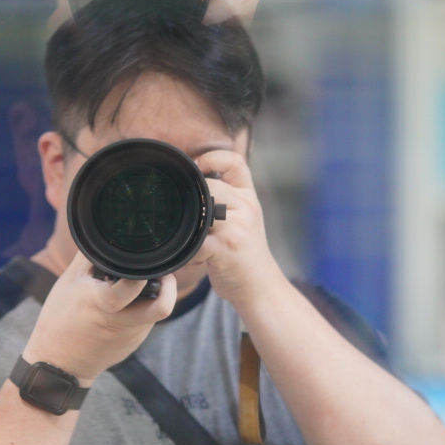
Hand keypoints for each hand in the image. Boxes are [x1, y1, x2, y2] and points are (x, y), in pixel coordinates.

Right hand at [22, 251, 176, 383]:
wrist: (58, 365)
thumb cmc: (59, 320)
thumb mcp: (68, 283)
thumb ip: (90, 257)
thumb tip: (104, 231)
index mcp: (102, 303)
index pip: (132, 287)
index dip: (146, 273)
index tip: (149, 261)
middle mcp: (122, 322)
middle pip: (162, 306)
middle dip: (169, 286)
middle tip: (161, 272)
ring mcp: (131, 336)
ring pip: (155, 312)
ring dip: (155, 296)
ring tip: (140, 284)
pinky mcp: (133, 344)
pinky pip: (146, 322)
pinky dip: (142, 309)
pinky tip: (128, 304)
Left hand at [193, 150, 286, 310]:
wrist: (260, 286)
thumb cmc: (243, 252)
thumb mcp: (243, 218)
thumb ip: (226, 198)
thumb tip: (191, 181)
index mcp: (248, 196)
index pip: (234, 161)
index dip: (211, 158)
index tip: (196, 172)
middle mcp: (246, 207)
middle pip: (209, 187)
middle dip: (192, 203)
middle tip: (184, 221)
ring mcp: (238, 227)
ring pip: (201, 212)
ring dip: (188, 229)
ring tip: (189, 242)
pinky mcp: (227, 248)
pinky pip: (197, 242)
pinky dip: (188, 252)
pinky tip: (191, 259)